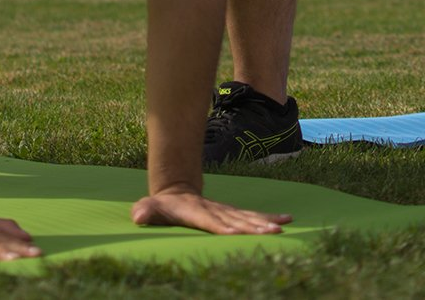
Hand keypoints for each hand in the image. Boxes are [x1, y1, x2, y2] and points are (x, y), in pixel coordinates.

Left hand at [131, 187, 291, 234]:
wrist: (177, 190)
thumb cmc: (162, 206)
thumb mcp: (150, 208)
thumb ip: (146, 211)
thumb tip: (137, 216)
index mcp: (195, 212)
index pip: (209, 221)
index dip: (220, 227)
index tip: (234, 233)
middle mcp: (214, 211)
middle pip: (235, 220)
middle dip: (253, 227)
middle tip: (272, 233)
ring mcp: (225, 212)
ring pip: (247, 217)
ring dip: (265, 223)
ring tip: (282, 228)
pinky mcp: (232, 214)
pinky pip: (253, 216)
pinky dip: (269, 218)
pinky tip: (287, 220)